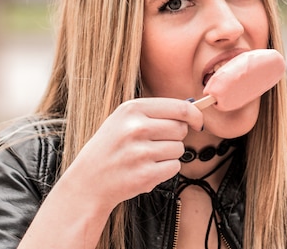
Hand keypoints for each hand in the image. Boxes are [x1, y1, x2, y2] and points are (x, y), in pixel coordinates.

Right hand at [60, 97, 202, 212]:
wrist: (89, 179)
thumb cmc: (110, 146)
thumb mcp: (123, 119)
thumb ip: (155, 112)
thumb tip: (192, 109)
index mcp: (132, 109)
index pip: (179, 107)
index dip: (194, 115)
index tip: (197, 122)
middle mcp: (136, 128)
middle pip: (181, 129)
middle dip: (174, 136)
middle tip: (155, 143)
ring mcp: (140, 153)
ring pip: (179, 149)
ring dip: (169, 154)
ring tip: (146, 157)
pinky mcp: (145, 175)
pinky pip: (174, 167)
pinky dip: (165, 170)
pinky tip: (146, 168)